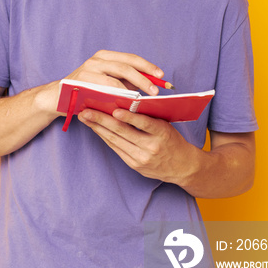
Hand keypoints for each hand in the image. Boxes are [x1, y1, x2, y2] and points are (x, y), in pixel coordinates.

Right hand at [68, 50, 163, 96]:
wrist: (57, 98)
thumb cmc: (86, 92)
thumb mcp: (107, 84)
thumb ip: (125, 83)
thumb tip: (150, 87)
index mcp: (105, 56)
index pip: (131, 58)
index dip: (148, 67)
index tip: (162, 76)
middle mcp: (97, 59)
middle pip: (126, 65)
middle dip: (144, 78)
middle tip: (156, 90)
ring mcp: (89, 68)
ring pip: (116, 76)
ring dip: (133, 87)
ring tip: (145, 98)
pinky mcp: (82, 80)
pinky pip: (105, 87)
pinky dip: (118, 94)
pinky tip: (127, 102)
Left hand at [77, 106, 193, 183]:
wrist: (182, 166)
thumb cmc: (172, 139)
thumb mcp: (166, 124)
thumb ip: (148, 115)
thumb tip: (125, 101)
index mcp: (162, 132)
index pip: (144, 123)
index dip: (129, 117)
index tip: (113, 109)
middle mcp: (151, 146)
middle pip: (123, 132)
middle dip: (102, 120)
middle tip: (86, 111)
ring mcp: (141, 158)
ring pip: (115, 140)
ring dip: (98, 128)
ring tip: (86, 118)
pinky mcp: (134, 165)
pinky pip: (116, 148)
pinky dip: (104, 137)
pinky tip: (96, 129)